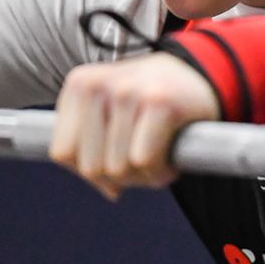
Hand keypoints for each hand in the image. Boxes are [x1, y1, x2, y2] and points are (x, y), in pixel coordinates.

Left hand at [50, 51, 218, 199]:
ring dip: (144, 175)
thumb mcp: (111, 114)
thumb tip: (108, 190)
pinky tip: (171, 155)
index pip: (62, 153)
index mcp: (80, 85)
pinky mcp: (158, 102)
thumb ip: (94, 149)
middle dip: (120, 176)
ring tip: (159, 154)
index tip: (115, 158)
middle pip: (90, 166)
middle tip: (143, 158)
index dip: (89, 170)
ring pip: (117, 168)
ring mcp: (128, 92)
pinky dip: (161, 170)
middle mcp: (98, 85)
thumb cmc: (152, 101)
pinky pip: (144, 161)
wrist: (202, 73)